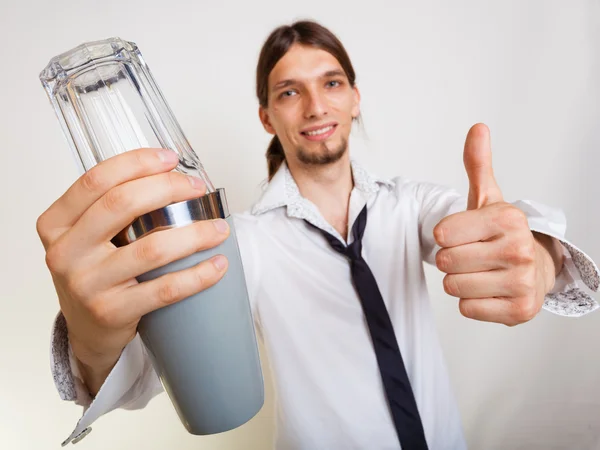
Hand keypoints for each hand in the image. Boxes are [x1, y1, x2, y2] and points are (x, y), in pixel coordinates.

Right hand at [37, 148, 229, 389]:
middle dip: (168, 188)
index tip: (171, 159)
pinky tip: (217, 265)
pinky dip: (198, 275)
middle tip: (197, 189)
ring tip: (219, 229)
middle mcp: (65, 252)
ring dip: (194, 234)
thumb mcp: (87, 236)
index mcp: (56, 224)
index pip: (96, 180)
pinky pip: (165, 289)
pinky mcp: (112, 312)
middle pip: (122, 204)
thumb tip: (169, 173)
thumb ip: (111, 206)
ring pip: (151, 248)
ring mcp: (87, 284)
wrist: (87, 329)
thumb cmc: (95, 273)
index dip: (137, 163)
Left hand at [433, 124, 558, 325]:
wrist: (537, 268)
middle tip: (472, 255)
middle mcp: (519, 249)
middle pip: (445, 262)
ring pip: (453, 286)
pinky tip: (489, 290)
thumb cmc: (502, 234)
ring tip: (481, 272)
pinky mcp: (518, 311)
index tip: (464, 234)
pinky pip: (466, 309)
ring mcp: (521, 282)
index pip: (442, 233)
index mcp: (507, 218)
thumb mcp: (488, 198)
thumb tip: (477, 128)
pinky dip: (471, 302)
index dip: (445, 236)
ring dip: (459, 281)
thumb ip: (478, 165)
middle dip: (451, 260)